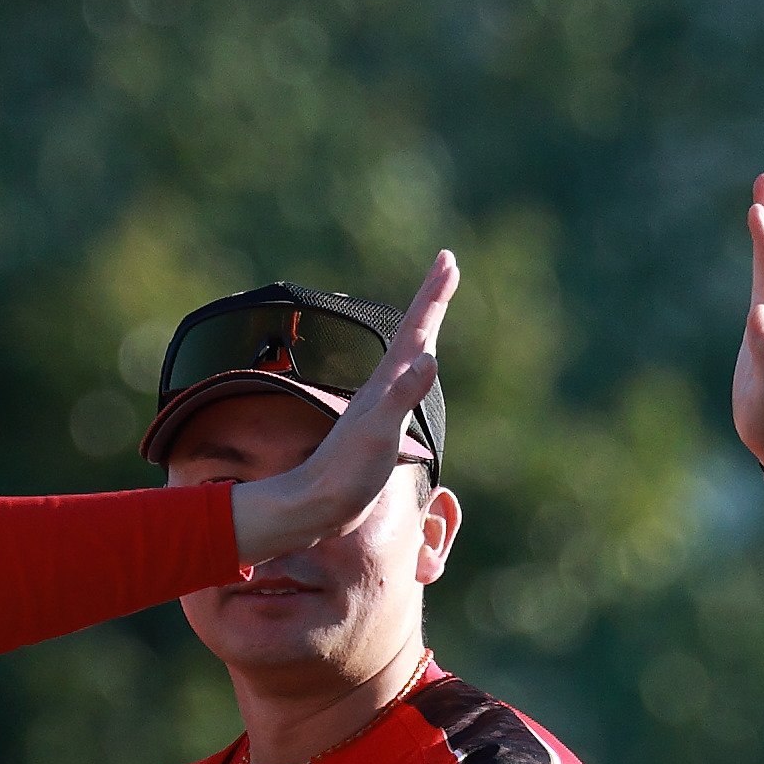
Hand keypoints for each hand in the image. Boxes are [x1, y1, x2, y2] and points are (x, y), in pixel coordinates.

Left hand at [222, 249, 455, 557]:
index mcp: (386, 384)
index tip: (448, 259)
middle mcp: (384, 387)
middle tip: (448, 266)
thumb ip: (403, 395)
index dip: (434, 295)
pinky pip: (407, 382)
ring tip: (436, 310)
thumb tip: (429, 357)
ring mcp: (381, 405)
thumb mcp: (379, 434)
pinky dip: (418, 367)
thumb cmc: (345, 473)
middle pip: (414, 333)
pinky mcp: (381, 425)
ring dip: (425, 327)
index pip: (416, 330)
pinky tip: (417, 370)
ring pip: (409, 355)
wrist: (316, 504)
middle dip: (433, 299)